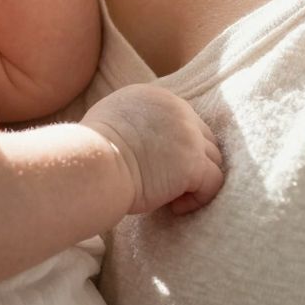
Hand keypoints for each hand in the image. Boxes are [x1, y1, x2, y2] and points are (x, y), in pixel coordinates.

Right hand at [82, 85, 224, 216]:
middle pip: (203, 138)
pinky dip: (199, 199)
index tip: (159, 167)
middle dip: (191, 162)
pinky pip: (214, 182)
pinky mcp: (194, 162)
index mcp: (156, 97)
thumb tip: (137, 139)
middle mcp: (178, 109)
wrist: (92, 165)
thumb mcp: (110, 119)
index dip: (176, 147)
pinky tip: (175, 208)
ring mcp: (189, 135)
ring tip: (171, 199)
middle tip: (168, 184)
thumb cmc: (90, 152)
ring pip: (213, 159)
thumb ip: (133, 121)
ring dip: (196, 181)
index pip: (184, 120)